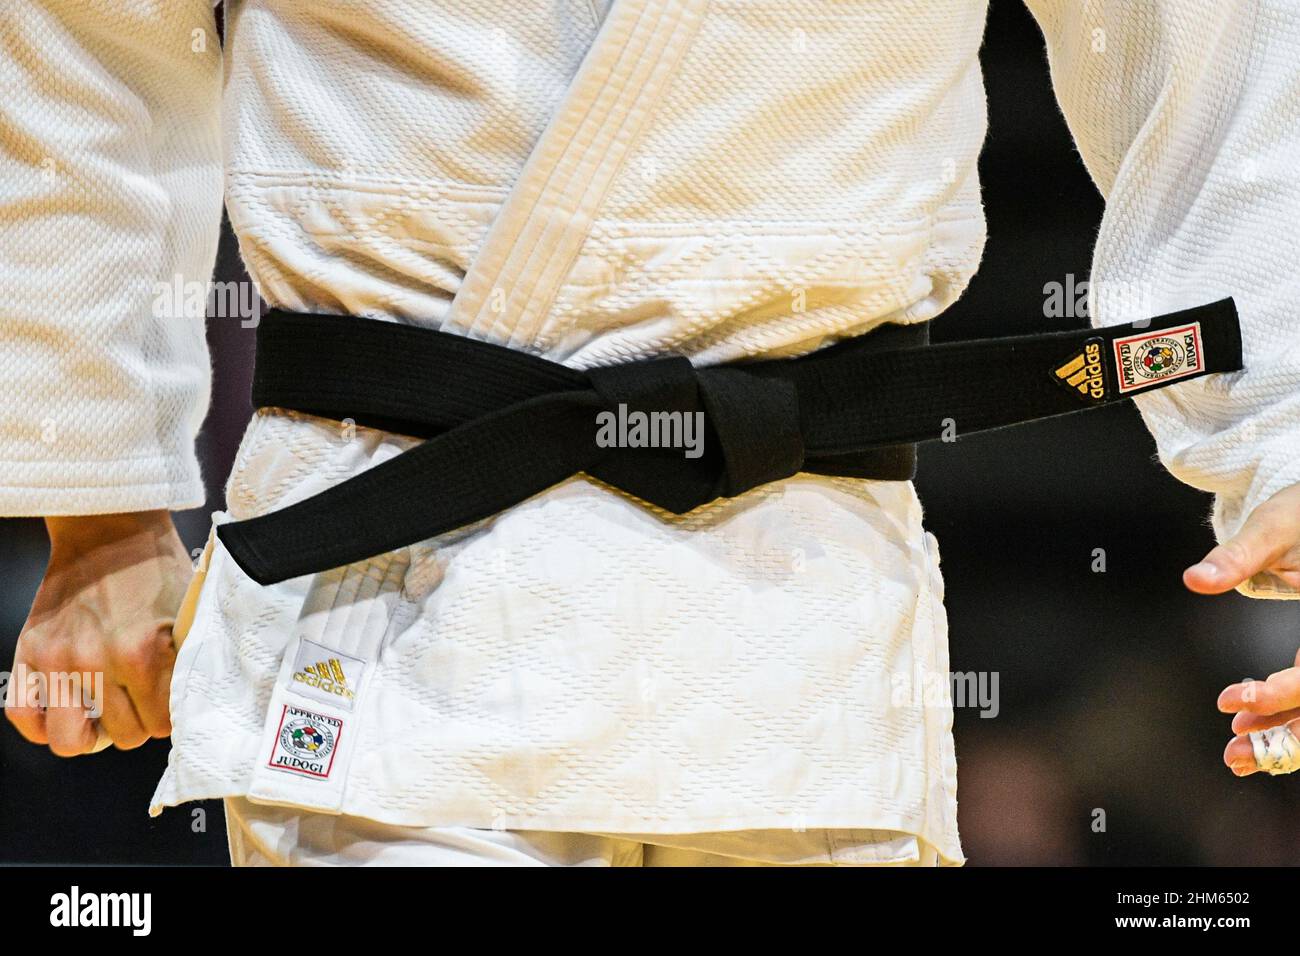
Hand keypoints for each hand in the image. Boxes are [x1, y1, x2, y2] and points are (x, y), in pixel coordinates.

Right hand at [5, 511, 192, 755]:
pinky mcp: (30, 650)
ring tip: (102, 712)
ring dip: (90, 732)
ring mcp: (59, 659)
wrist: (111, 529)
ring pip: (70, 741)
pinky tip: (64, 712)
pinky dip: (41, 724)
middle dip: (135, 724)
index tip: (166, 701)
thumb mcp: (187, 615)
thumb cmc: (158, 570)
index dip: (167, 716)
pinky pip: (23, 714)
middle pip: (122, 737)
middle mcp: (98, 662)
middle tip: (138, 702)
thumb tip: (190, 709)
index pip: (161, 725)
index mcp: (144, 653)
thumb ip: (184, 665)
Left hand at [1185, 481, 1299, 774]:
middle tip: (1234, 756)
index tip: (1232, 700)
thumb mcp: (1272, 526)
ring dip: (1286, 736)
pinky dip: (1286, 713)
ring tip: (1237, 754)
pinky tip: (1247, 721)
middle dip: (1287, 738)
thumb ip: (1237, 557)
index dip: (1282, 692)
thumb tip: (1195, 579)